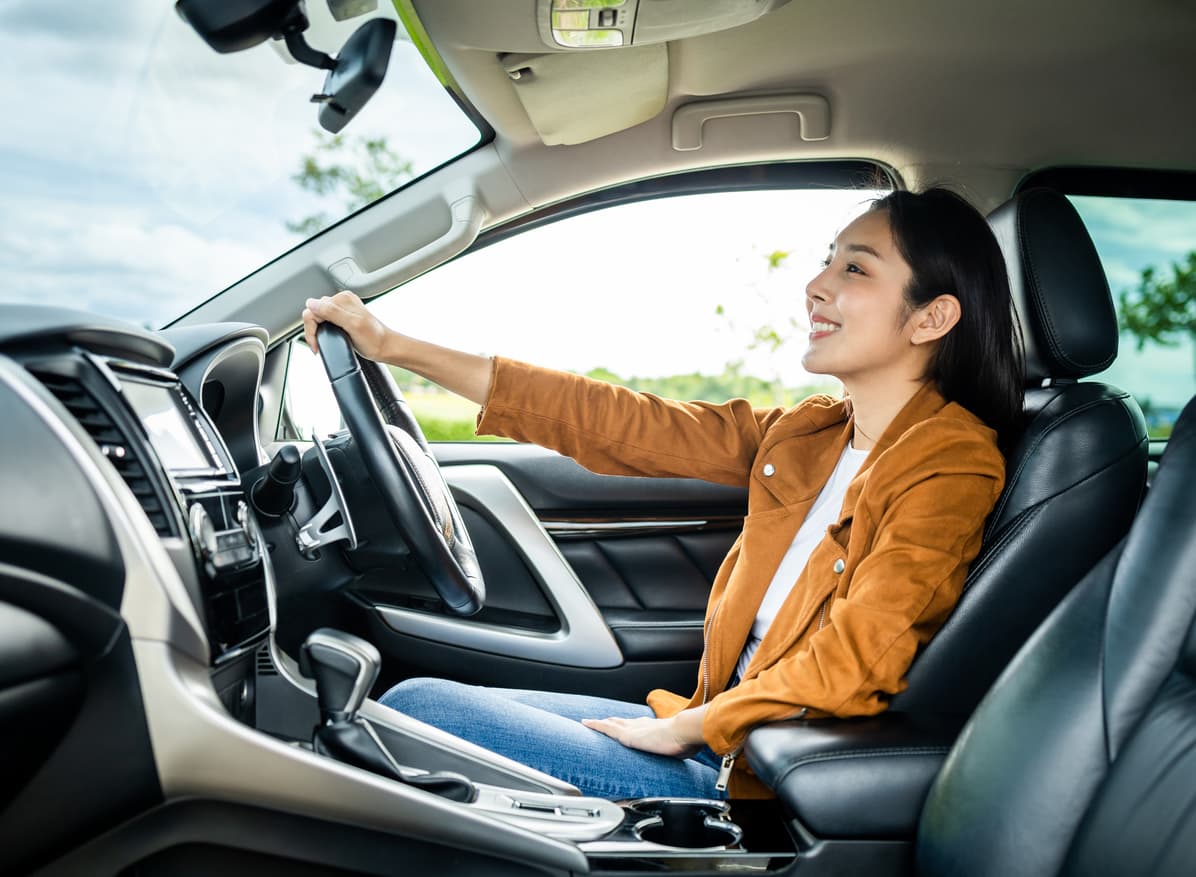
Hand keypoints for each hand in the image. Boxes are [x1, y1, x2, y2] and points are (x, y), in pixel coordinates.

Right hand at [302, 291, 390, 360]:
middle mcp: (341, 300)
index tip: (317, 343)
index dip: (311, 328)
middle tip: (320, 345)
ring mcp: (343, 308)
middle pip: (314, 312)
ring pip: (319, 316)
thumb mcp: (352, 325)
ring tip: (327, 341)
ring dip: (319, 330)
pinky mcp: (345, 316)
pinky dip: (325, 330)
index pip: (313, 308)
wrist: (385, 347)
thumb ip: (332, 312)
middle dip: (314, 330)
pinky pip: (326, 319)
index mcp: (342, 299)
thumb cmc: (374, 340)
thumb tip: (311, 303)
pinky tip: (332, 337)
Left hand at [581, 715, 701, 757]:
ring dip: (600, 723)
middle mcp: (641, 725)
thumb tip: (687, 751)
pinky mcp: (626, 735)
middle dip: (612, 722)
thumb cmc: (685, 740)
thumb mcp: (681, 745)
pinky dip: (595, 725)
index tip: (622, 724)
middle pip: (622, 722)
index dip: (628, 725)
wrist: (683, 732)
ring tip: (590, 723)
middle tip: (603, 722)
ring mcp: (632, 729)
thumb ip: (679, 747)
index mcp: (653, 728)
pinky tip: (586, 723)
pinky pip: (605, 728)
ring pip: (611, 724)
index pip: (637, 725)